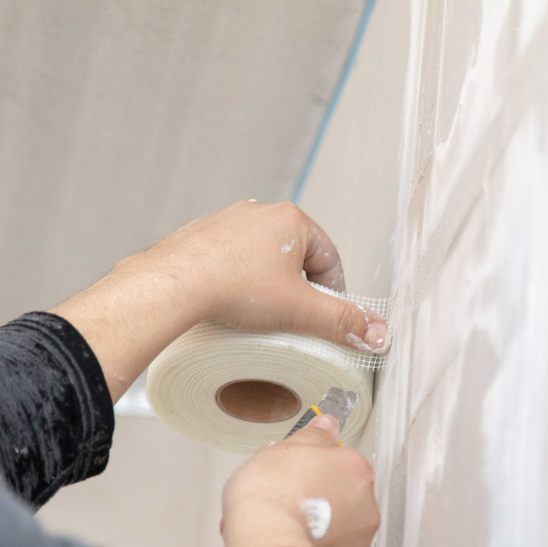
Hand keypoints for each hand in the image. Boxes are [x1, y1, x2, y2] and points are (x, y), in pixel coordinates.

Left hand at [49, 200, 387, 401]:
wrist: (171, 286)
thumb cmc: (231, 289)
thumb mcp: (300, 310)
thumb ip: (342, 323)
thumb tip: (376, 333)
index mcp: (291, 219)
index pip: (330, 258)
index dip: (333, 292)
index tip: (325, 317)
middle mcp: (258, 213)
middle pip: (295, 258)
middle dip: (298, 289)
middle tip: (292, 320)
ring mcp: (226, 223)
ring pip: (261, 259)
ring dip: (266, 285)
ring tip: (258, 316)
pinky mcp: (199, 238)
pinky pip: (229, 262)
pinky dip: (235, 282)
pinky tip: (229, 305)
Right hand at [221, 414, 379, 546]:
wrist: (266, 544)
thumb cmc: (272, 496)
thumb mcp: (285, 448)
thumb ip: (312, 436)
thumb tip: (326, 424)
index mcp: (355, 471)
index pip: (342, 465)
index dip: (315, 470)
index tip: (296, 476)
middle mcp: (366, 507)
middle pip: (343, 500)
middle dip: (319, 503)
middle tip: (287, 505)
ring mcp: (358, 544)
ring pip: (338, 535)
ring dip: (317, 533)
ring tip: (283, 533)